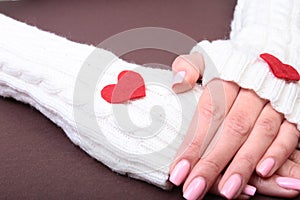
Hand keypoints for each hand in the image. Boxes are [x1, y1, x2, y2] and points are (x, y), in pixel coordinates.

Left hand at [169, 52, 299, 198]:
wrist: (264, 56)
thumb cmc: (230, 64)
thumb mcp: (207, 58)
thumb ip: (189, 66)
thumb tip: (178, 80)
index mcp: (227, 78)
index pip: (208, 114)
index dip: (193, 144)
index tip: (177, 171)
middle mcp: (252, 91)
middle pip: (231, 129)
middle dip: (213, 162)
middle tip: (194, 190)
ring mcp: (274, 102)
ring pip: (260, 135)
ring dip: (243, 164)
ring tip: (226, 190)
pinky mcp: (292, 111)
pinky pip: (289, 133)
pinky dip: (278, 153)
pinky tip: (262, 173)